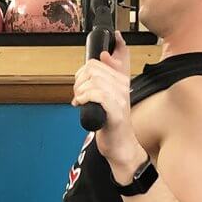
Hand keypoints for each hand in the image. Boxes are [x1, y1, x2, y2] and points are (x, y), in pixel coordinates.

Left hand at [71, 32, 145, 178]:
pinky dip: (84, 98)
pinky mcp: (116, 112)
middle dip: (79, 81)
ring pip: (94, 81)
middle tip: (78, 95)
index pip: (97, 62)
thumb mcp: (105, 96)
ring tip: (79, 101)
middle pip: (93, 69)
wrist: (120, 145)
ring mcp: (120, 99)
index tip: (80, 85)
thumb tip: (102, 56)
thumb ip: (101, 79)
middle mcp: (123, 87)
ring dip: (80, 91)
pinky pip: (98, 95)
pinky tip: (81, 105)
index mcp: (120, 81)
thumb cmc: (110, 123)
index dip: (81, 73)